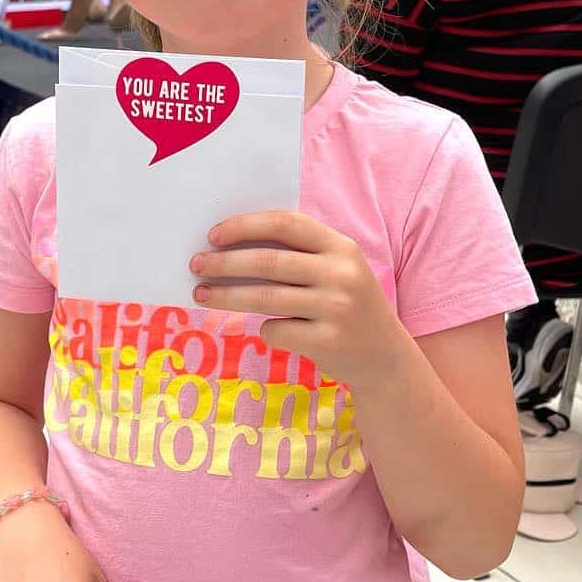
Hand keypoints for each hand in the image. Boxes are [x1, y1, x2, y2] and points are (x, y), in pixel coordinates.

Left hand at [190, 211, 406, 384]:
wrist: (385, 358)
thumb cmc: (346, 305)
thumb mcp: (336, 270)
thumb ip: (297, 254)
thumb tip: (230, 246)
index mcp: (341, 246)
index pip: (285, 223)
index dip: (245, 226)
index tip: (214, 235)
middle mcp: (341, 273)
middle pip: (268, 262)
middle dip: (224, 263)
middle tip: (197, 265)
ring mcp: (336, 308)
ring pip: (264, 298)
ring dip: (226, 296)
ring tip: (203, 294)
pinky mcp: (328, 341)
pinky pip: (276, 330)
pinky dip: (264, 329)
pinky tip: (267, 328)